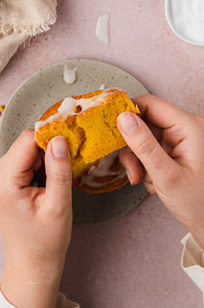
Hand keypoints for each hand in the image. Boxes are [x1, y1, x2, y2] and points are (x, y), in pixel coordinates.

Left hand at [0, 130, 72, 307]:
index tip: (66, 154)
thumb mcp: (59, 206)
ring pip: (24, 151)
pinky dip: (33, 169)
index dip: (49, 143)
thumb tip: (58, 139)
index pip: (28, 140)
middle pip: (25, 145)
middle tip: (55, 182)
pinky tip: (37, 189)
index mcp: (2, 181)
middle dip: (45, 157)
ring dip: (40, 164)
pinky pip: (19, 159)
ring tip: (46, 189)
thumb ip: (59, 170)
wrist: (31, 261)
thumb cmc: (45, 240)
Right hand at [118, 94, 203, 248]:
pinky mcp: (177, 148)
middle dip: (134, 147)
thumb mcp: (166, 176)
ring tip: (143, 179)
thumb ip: (144, 145)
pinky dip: (146, 163)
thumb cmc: (198, 204)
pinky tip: (153, 180)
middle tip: (131, 170)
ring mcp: (182, 138)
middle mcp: (187, 127)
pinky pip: (151, 146)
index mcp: (190, 126)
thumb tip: (123, 118)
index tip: (112, 131)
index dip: (127, 114)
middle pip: (145, 121)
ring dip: (138, 158)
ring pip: (145, 136)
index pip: (149, 104)